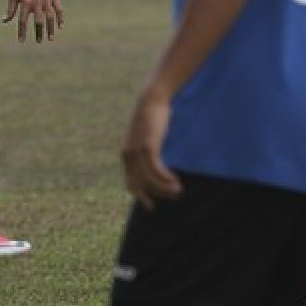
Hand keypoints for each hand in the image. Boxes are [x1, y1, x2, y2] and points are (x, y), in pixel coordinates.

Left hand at [3, 0, 63, 42]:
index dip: (21, 31)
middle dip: (38, 33)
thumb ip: (10, 9)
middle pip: (38, 21)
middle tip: (39, 41)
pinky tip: (60, 27)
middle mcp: (36, 2)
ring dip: (50, 28)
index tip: (21, 41)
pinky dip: (60, 18)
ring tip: (50, 38)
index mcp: (25, 2)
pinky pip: (59, 9)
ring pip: (50, 17)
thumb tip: (4, 21)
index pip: (22, 20)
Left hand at [120, 83, 181, 209]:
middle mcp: (128, 156)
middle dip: (155, 196)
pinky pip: (156, 170)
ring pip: (150, 180)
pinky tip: (176, 181)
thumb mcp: (147, 137)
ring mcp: (136, 152)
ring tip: (179, 191)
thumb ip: (148, 151)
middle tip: (172, 198)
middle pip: (140, 185)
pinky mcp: (147, 147)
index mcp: (126, 155)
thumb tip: (157, 163)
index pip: (130, 183)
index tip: (152, 205)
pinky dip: (166, 178)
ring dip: (165, 189)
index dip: (141, 196)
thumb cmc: (152, 118)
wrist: (151, 100)